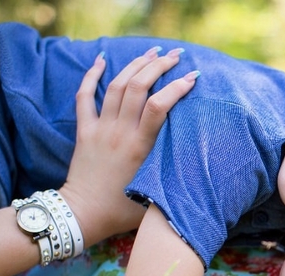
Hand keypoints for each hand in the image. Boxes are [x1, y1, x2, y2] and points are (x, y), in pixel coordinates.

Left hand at [59, 47, 198, 246]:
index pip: (158, 106)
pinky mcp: (85, 131)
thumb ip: (174, 179)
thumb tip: (201, 171)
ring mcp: (100, 129)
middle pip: (137, 86)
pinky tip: (102, 60)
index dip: (177, 87)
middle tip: (176, 56)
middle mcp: (119, 132)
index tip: (193, 77)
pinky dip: (92, 75)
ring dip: (135, 65)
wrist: (82, 214)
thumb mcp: (155, 197)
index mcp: (139, 147)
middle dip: (158, 66)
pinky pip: (85, 96)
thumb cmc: (122, 212)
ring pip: (116, 85)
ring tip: (152, 52)